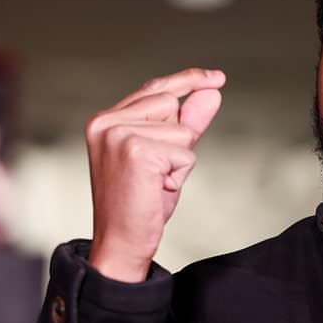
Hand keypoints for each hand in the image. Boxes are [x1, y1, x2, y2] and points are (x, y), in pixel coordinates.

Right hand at [85, 68, 225, 281]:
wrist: (121, 243)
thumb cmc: (139, 203)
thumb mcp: (166, 157)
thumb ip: (188, 122)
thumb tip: (212, 92)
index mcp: (105, 120)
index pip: (154, 89)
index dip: (187, 81)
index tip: (217, 78)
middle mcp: (106, 121)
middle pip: (171, 105)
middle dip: (177, 139)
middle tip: (154, 173)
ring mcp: (119, 133)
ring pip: (182, 130)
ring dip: (179, 160)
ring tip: (153, 183)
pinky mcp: (136, 150)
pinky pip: (185, 152)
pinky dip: (180, 174)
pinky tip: (157, 189)